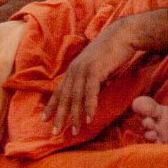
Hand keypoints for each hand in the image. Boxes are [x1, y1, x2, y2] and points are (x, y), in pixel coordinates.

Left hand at [45, 21, 135, 135]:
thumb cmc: (112, 52)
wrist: (123, 35)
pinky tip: (88, 119)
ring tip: (73, 131)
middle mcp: (74, 70)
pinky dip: (88, 107)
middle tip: (55, 132)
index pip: (59, 91)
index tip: (44, 120)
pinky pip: (90, 93)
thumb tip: (89, 95)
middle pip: (64, 97)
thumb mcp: (96, 67)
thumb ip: (91, 81)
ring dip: (74, 116)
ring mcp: (83, 70)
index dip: (51, 106)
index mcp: (73, 70)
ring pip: (75, 97)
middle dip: (59, 116)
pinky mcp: (95, 70)